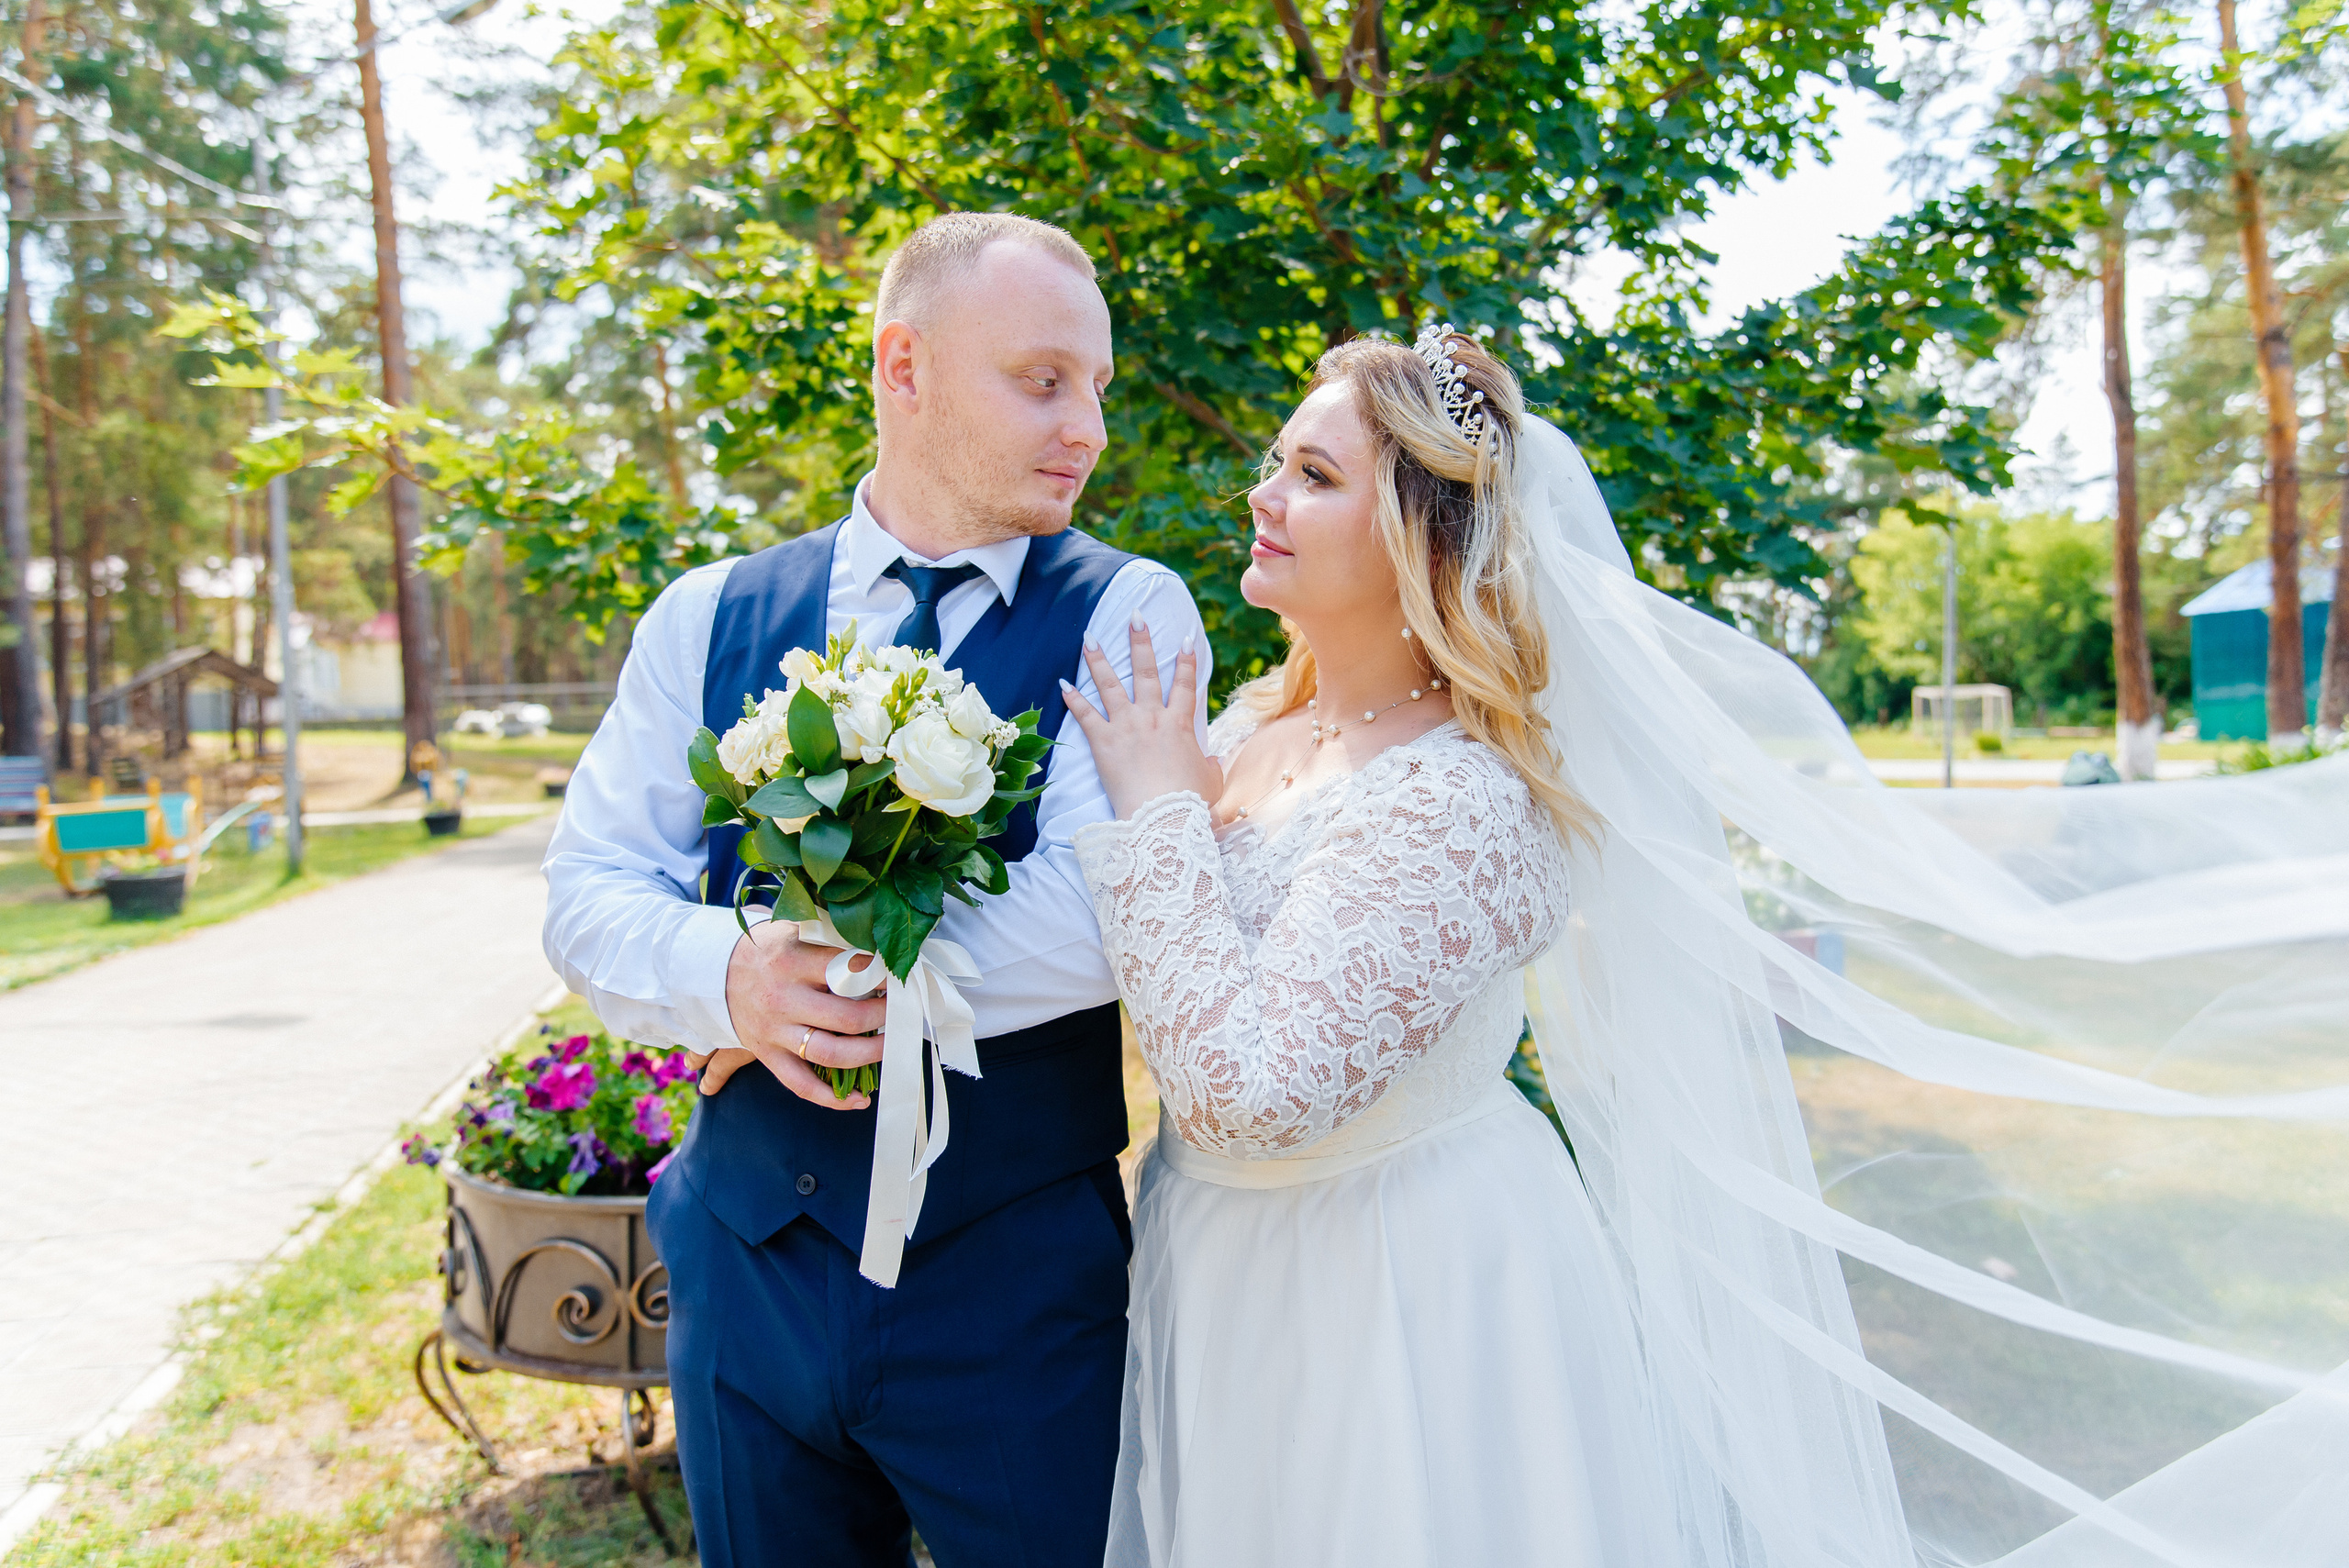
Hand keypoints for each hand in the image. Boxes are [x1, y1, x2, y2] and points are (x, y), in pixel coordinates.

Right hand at [695, 918, 887, 1107]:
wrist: (714, 972)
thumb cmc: (767, 948)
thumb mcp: (794, 929)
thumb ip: (830, 937)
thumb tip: (879, 944)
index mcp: (792, 962)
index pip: (847, 971)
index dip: (881, 975)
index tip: (899, 978)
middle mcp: (783, 999)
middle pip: (847, 1018)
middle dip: (883, 1016)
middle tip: (902, 1010)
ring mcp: (775, 1032)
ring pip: (830, 1054)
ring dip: (870, 1054)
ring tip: (892, 1046)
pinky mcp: (767, 1055)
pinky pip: (801, 1085)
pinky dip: (832, 1099)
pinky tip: (861, 1100)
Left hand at [1061, 619, 1221, 818]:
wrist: (1163, 815)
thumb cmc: (1189, 801)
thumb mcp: (1210, 782)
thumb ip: (1211, 766)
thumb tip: (1213, 760)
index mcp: (1179, 725)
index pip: (1185, 685)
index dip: (1186, 661)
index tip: (1185, 638)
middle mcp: (1152, 717)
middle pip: (1146, 672)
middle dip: (1140, 641)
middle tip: (1134, 617)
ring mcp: (1126, 726)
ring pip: (1111, 684)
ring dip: (1099, 659)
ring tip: (1089, 637)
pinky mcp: (1103, 742)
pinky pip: (1085, 715)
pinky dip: (1072, 699)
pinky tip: (1061, 683)